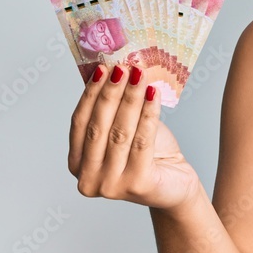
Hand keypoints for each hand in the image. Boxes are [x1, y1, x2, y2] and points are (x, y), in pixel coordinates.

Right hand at [68, 64, 200, 211]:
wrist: (175, 184)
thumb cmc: (148, 155)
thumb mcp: (123, 131)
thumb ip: (112, 110)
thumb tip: (110, 70)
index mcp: (77, 164)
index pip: (79, 123)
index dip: (90, 94)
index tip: (101, 68)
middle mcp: (88, 179)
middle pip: (99, 126)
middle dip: (111, 92)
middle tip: (123, 67)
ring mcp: (111, 185)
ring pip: (121, 132)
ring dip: (131, 98)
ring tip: (140, 74)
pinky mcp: (137, 184)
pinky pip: (142, 141)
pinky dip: (148, 114)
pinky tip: (153, 94)